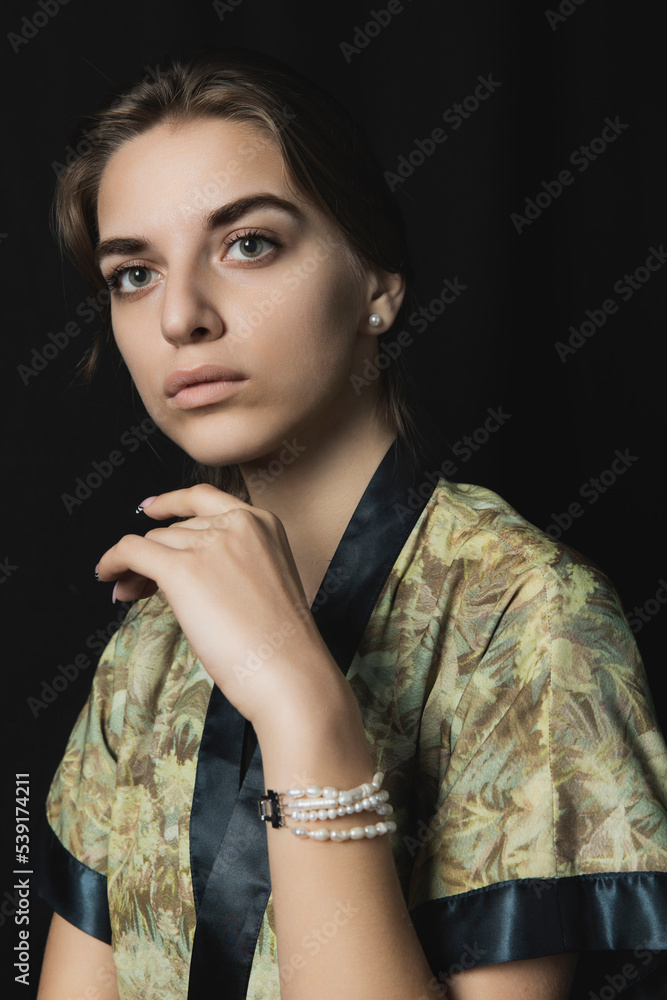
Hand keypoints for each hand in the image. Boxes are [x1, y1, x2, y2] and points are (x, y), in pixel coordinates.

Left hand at [95, 484, 338, 726]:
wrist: (288, 670)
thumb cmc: (280, 643)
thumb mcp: (263, 583)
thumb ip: (229, 563)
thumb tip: (170, 569)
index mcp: (262, 522)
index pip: (205, 498)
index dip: (172, 502)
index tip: (150, 509)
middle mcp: (236, 523)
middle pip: (175, 529)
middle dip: (154, 554)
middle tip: (137, 586)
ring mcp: (210, 543)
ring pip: (154, 543)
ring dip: (135, 567)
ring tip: (129, 595)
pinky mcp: (183, 568)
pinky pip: (131, 551)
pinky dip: (112, 561)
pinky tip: (106, 576)